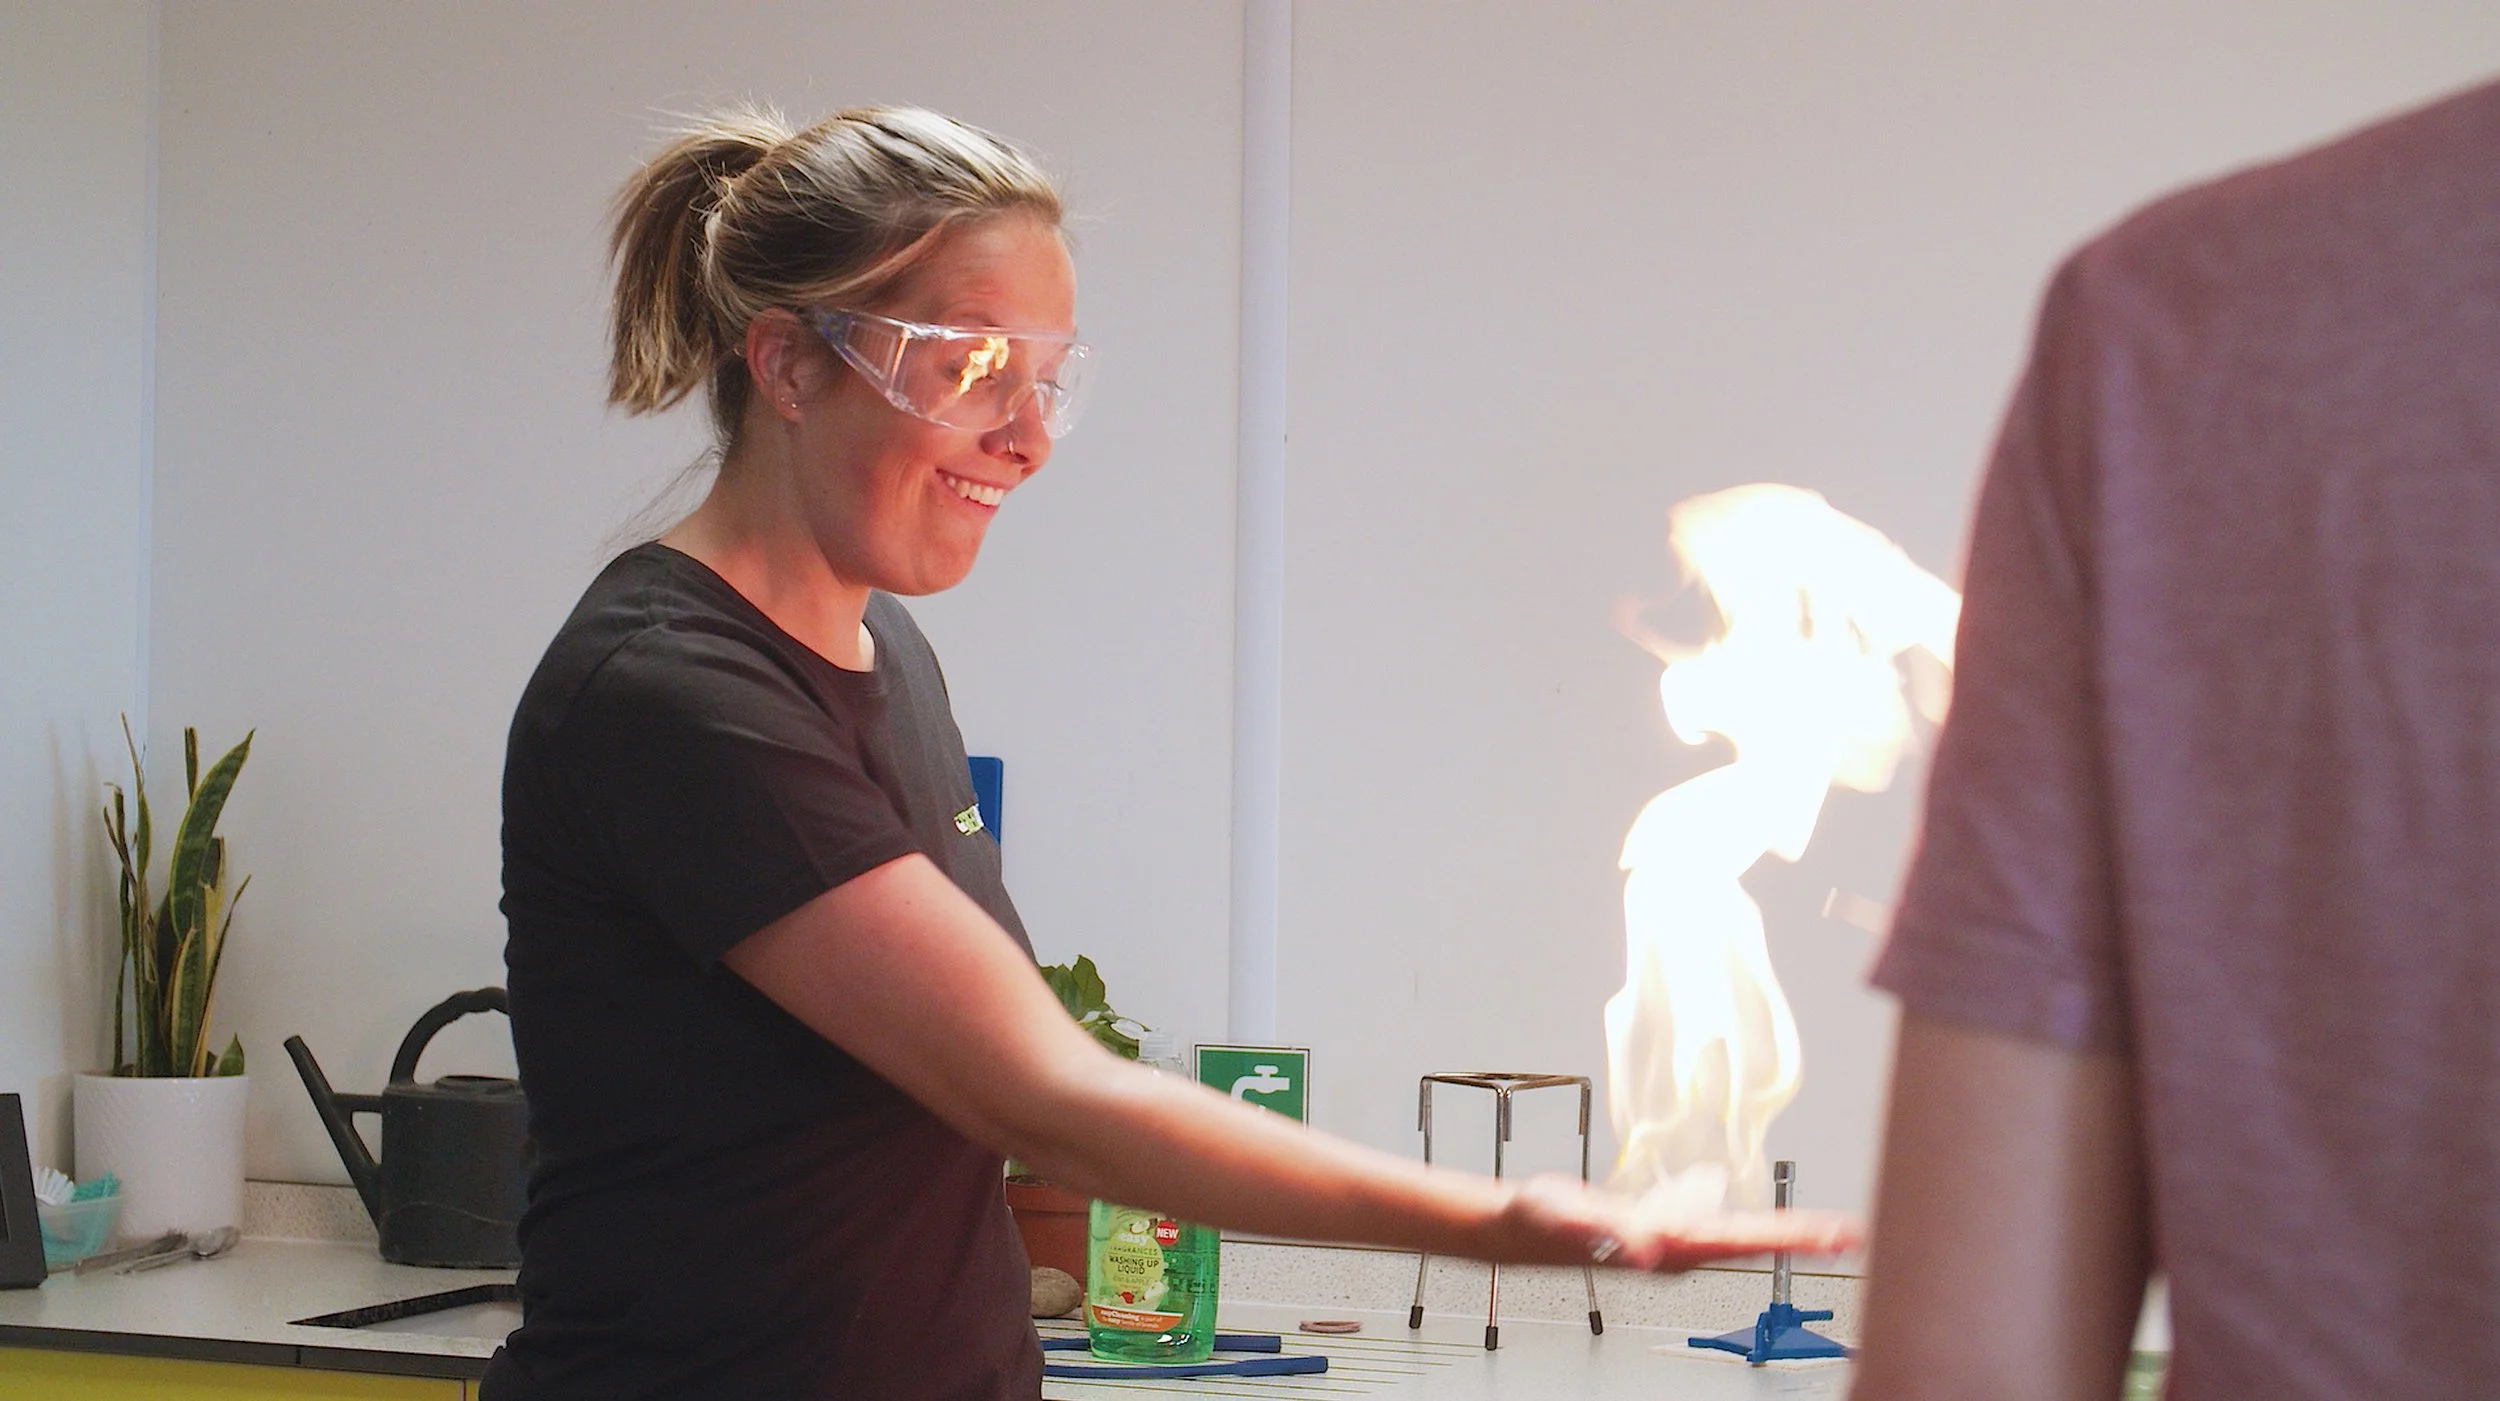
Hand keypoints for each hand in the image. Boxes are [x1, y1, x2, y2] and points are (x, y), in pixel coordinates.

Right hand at [1493, 1174, 1860, 1271]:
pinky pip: (1720, 1227)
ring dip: (1783, 1233)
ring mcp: (1675, 1242)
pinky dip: (1750, 1222)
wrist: (1524, 1227)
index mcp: (1669, 1246)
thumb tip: (1646, 1251)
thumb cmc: (1544, 1223)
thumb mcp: (1571, 1218)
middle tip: (1853, 1234)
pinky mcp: (1666, 1229)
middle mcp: (1680, 1249)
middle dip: (1804, 1238)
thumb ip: (1607, 1232)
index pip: (1746, 1241)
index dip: (1795, 1237)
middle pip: (1755, 1243)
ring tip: (1824, 1230)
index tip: (1837, 1235)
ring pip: (1742, 1237)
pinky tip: (1762, 1216)